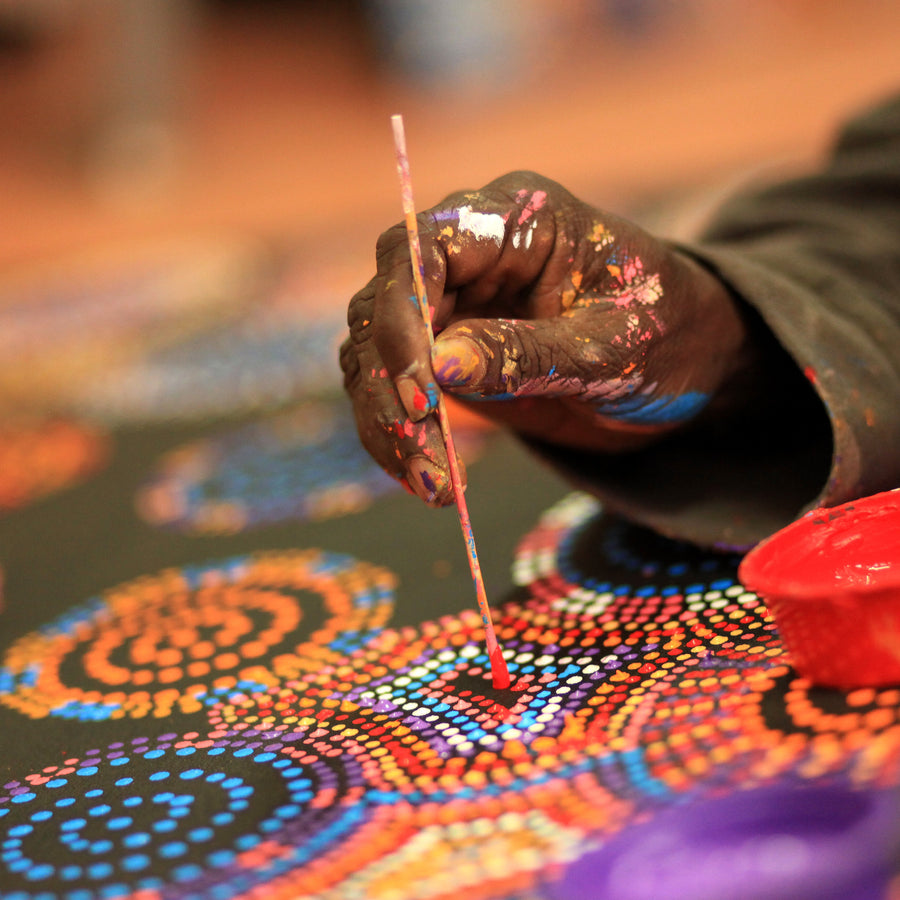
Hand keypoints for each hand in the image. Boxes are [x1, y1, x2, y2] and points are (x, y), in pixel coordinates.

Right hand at [340, 171, 750, 506]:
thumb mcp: (613, 346)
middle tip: (427, 455)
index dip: (405, 315)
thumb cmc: (669, 333)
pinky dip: (398, 436)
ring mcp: (452, 308)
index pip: (423, 248)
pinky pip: (396, 392)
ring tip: (432, 483)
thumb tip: (441, 366)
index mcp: (514, 222)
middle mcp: (469, 257)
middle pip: (382, 304)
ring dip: (388, 421)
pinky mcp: (446, 358)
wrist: (689, 368)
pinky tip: (425, 476)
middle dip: (391, 385)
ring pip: (375, 355)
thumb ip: (529, 352)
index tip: (423, 391)